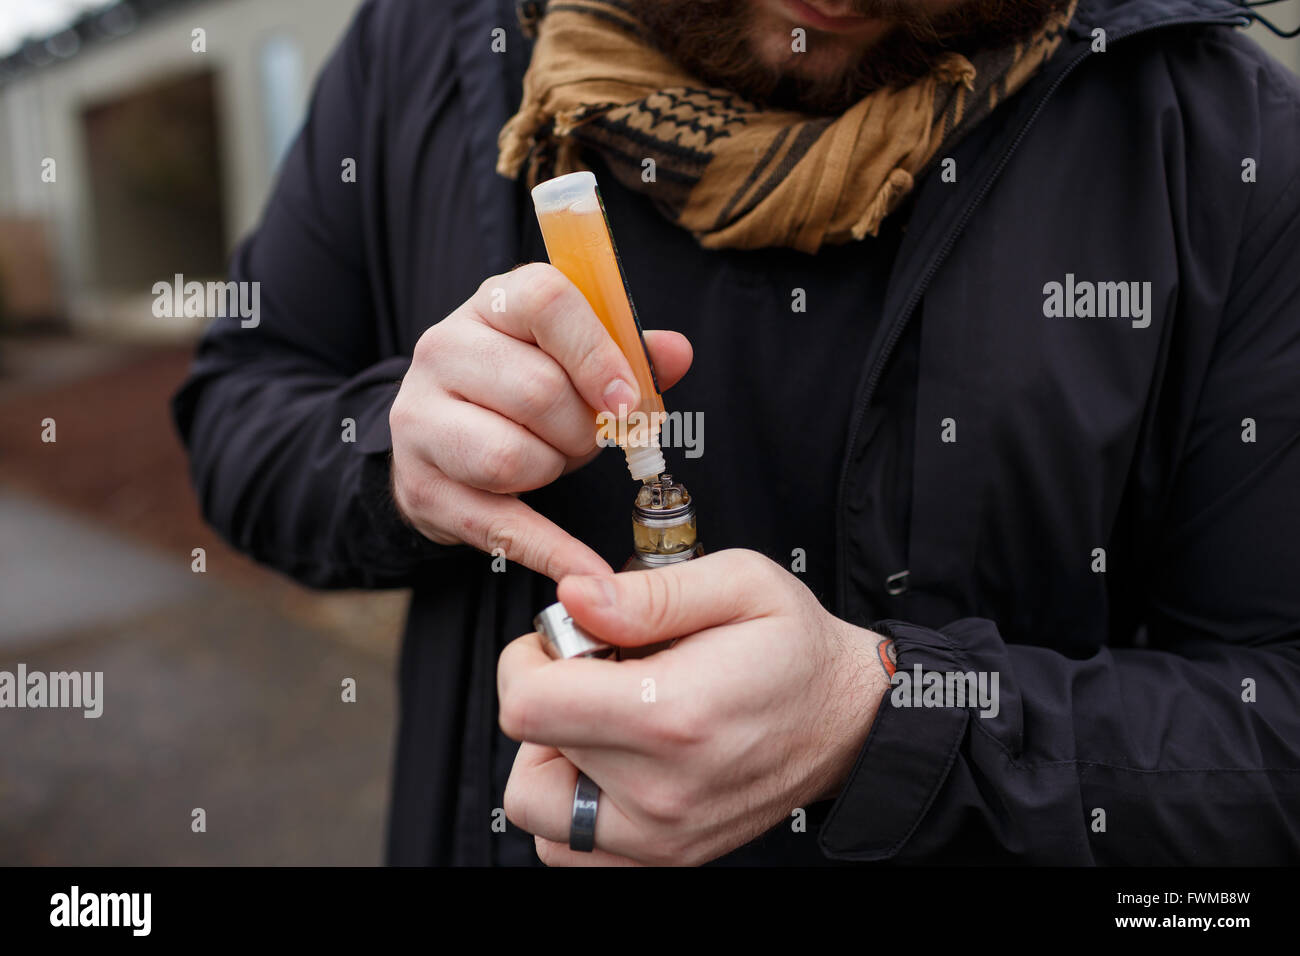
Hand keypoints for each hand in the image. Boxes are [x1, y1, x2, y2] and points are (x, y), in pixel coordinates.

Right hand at [390, 262, 692, 580]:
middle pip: (537, 391)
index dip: (597, 353)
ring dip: (554, 469)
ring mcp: (422, 421)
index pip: (546, 302)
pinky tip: (585, 569)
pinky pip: (499, 526)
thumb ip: (626, 352)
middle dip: (583, 429)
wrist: (439, 439)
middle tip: (590, 438)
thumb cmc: (519, 391)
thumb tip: (676, 353)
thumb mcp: (568, 358)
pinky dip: (551, 551)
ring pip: (509, 456)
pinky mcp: (423, 489)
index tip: (627, 399)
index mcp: (492, 305)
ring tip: (552, 460)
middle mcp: (444, 351)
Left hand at [497, 549, 893, 865]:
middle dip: (546, 697)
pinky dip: (571, 804)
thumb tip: (574, 597)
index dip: (527, 659)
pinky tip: (610, 761)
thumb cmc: (796, 650)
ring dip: (550, 757)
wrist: (850, 722)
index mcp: (671, 714)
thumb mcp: (739, 583)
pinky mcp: (666, 856)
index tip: (564, 641)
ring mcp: (662, 835)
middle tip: (597, 673)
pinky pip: (568, 849)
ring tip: (602, 719)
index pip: (526, 706)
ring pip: (536, 806)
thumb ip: (647, 592)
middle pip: (527, 749)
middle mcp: (661, 789)